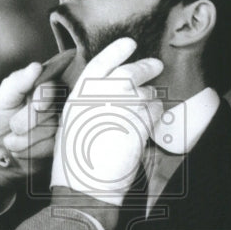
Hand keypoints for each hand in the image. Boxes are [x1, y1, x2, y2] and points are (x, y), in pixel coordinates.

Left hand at [0, 62, 59, 186]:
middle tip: (12, 126)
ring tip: (11, 140)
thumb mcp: (0, 99)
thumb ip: (18, 82)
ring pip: (52, 129)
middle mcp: (49, 105)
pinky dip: (32, 150)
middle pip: (53, 109)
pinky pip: (52, 146)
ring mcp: (53, 125)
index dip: (47, 96)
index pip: (53, 85)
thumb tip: (36, 67)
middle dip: (29, 120)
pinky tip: (20, 151)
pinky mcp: (54, 145)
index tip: (37, 105)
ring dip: (26, 138)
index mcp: (36, 88)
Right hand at [50, 38, 163, 204]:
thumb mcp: (74, 126)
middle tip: (156, 65)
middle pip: (129, 73)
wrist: (85, 186)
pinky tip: (146, 128)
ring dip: (150, 101)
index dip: (116, 52)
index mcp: (79, 96)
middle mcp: (98, 96)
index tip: (130, 43)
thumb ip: (91, 104)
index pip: (101, 64)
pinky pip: (155, 111)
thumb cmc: (76, 164)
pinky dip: (155, 117)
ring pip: (146, 93)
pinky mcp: (137, 121)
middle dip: (146, 66)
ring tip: (142, 116)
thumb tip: (113, 92)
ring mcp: (119, 107)